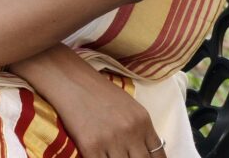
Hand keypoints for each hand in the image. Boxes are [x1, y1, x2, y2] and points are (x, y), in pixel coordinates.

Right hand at [11, 45, 167, 157]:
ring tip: (112, 156)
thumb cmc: (97, 91)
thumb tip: (147, 154)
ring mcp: (111, 140)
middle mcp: (130, 131)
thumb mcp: (127, 106)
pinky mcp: (91, 147)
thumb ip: (139, 130)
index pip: (158, 156)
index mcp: (142, 120)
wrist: (69, 78)